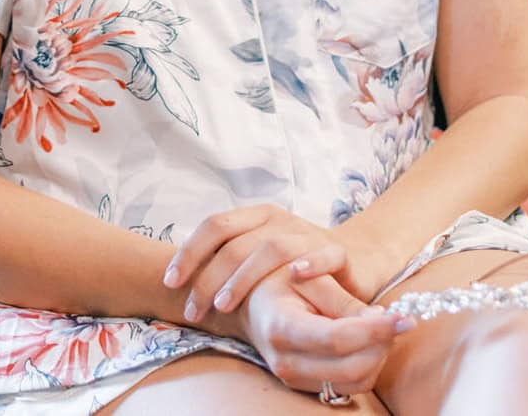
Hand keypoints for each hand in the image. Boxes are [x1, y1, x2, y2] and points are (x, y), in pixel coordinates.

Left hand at [166, 204, 355, 321]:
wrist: (356, 260)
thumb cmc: (295, 265)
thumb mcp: (259, 258)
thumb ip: (227, 261)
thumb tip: (176, 280)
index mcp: (257, 217)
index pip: (215, 225)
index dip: (189, 252)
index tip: (171, 281)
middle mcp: (280, 221)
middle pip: (236, 244)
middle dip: (208, 279)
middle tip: (194, 310)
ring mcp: (309, 235)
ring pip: (272, 249)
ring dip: (243, 278)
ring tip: (223, 305)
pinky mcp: (338, 253)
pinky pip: (323, 254)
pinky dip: (309, 263)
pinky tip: (294, 277)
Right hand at [240, 269, 401, 397]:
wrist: (254, 305)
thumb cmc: (281, 283)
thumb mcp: (311, 279)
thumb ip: (345, 302)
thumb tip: (381, 322)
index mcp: (281, 327)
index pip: (337, 338)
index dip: (376, 330)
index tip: (406, 318)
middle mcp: (285, 361)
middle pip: (351, 367)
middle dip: (382, 344)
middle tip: (396, 318)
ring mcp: (294, 379)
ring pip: (355, 382)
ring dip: (378, 356)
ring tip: (380, 327)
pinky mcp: (307, 386)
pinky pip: (350, 386)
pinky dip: (368, 365)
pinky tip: (368, 341)